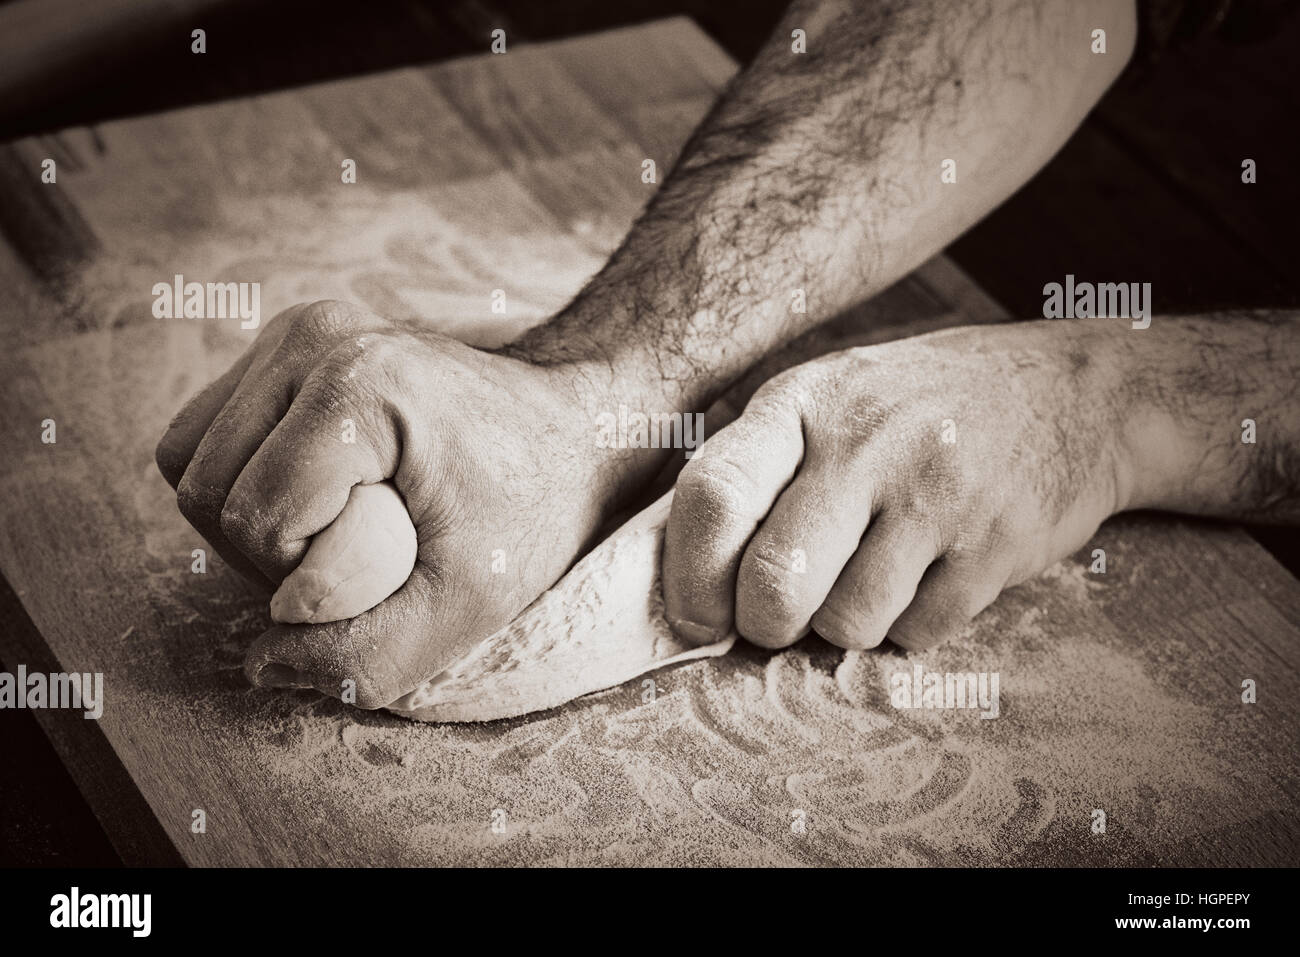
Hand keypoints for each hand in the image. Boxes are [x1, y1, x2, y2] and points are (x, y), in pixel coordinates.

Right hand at [156, 300, 620, 706]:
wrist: (572, 431)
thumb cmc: (531, 509)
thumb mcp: (471, 602)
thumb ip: (369, 654)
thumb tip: (261, 663)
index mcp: (358, 386)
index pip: (255, 519)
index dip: (302, 578)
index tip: (386, 569)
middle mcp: (313, 338)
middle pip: (205, 488)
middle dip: (267, 552)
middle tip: (359, 557)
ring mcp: (295, 332)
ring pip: (187, 458)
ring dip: (246, 518)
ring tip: (336, 527)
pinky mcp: (287, 344)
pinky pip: (206, 432)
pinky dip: (242, 480)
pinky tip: (317, 494)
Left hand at [662, 321, 1138, 651]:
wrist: (1076, 392)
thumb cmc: (923, 405)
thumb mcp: (835, 395)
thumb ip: (763, 463)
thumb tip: (684, 568)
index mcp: (806, 400)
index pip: (716, 493)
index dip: (690, 576)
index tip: (697, 616)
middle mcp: (867, 441)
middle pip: (777, 582)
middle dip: (766, 624)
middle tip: (780, 619)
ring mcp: (938, 492)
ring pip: (847, 622)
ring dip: (846, 623)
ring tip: (872, 575)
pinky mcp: (996, 545)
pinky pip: (917, 633)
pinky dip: (911, 625)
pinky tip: (930, 574)